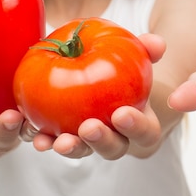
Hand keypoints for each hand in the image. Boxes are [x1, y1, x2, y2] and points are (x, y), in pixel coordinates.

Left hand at [31, 32, 166, 159]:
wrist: (94, 69)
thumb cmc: (122, 67)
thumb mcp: (134, 56)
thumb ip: (147, 50)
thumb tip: (158, 44)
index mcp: (140, 122)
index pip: (145, 131)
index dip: (136, 127)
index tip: (121, 114)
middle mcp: (116, 138)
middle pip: (113, 149)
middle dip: (102, 141)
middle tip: (88, 127)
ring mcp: (88, 142)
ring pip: (83, 151)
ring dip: (72, 148)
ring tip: (58, 141)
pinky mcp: (63, 137)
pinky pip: (54, 142)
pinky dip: (45, 140)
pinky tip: (37, 136)